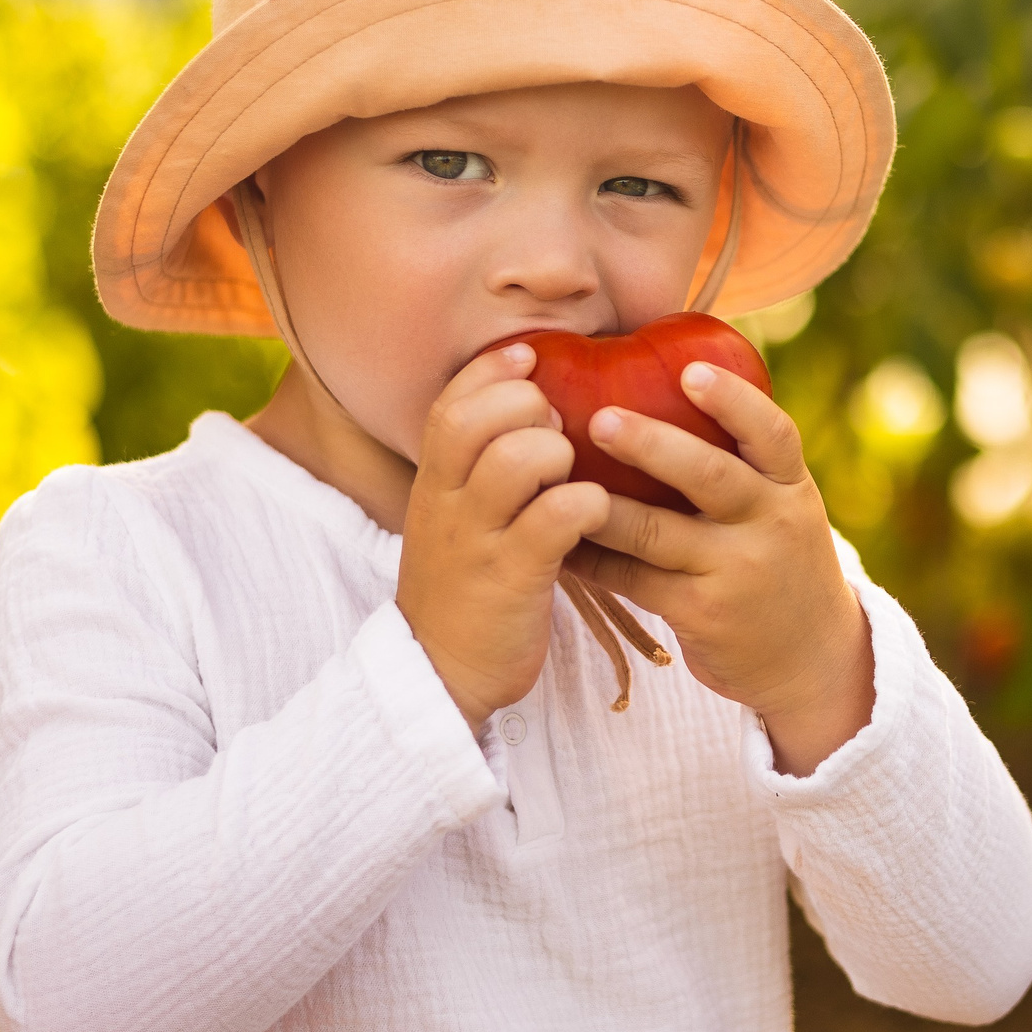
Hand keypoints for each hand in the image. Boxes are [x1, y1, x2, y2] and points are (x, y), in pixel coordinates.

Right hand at [397, 344, 610, 727]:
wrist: (442, 674)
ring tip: (574, 474)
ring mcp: (476, 541)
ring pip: (514, 460)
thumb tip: (537, 410)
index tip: (531, 358)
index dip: (491, 369)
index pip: (450, 403)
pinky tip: (596, 513)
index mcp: (435, 484)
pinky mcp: (511, 579)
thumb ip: (483, 469)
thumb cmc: (468, 586)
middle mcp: (446, 504)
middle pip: (478, 419)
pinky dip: (585, 504)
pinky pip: (554, 519)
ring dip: (558, 453)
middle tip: (561, 431)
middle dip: (530, 407)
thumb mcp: (458, 520)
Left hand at [563, 362, 872, 775]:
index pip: (771, 433)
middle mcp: (770, 525)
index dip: (733, 400)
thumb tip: (672, 372)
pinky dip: (592, 557)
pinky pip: (634, 579)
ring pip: (657, 534)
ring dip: (602, 506)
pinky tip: (556, 537)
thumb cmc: (778, 556)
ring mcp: (735, 572)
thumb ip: (743, 458)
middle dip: (652, 444)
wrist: (811, 656)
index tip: (691, 371)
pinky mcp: (701, 614)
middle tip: (599, 418)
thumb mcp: (782, 504)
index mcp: (789, 486)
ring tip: (555, 478)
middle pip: (710, 477)